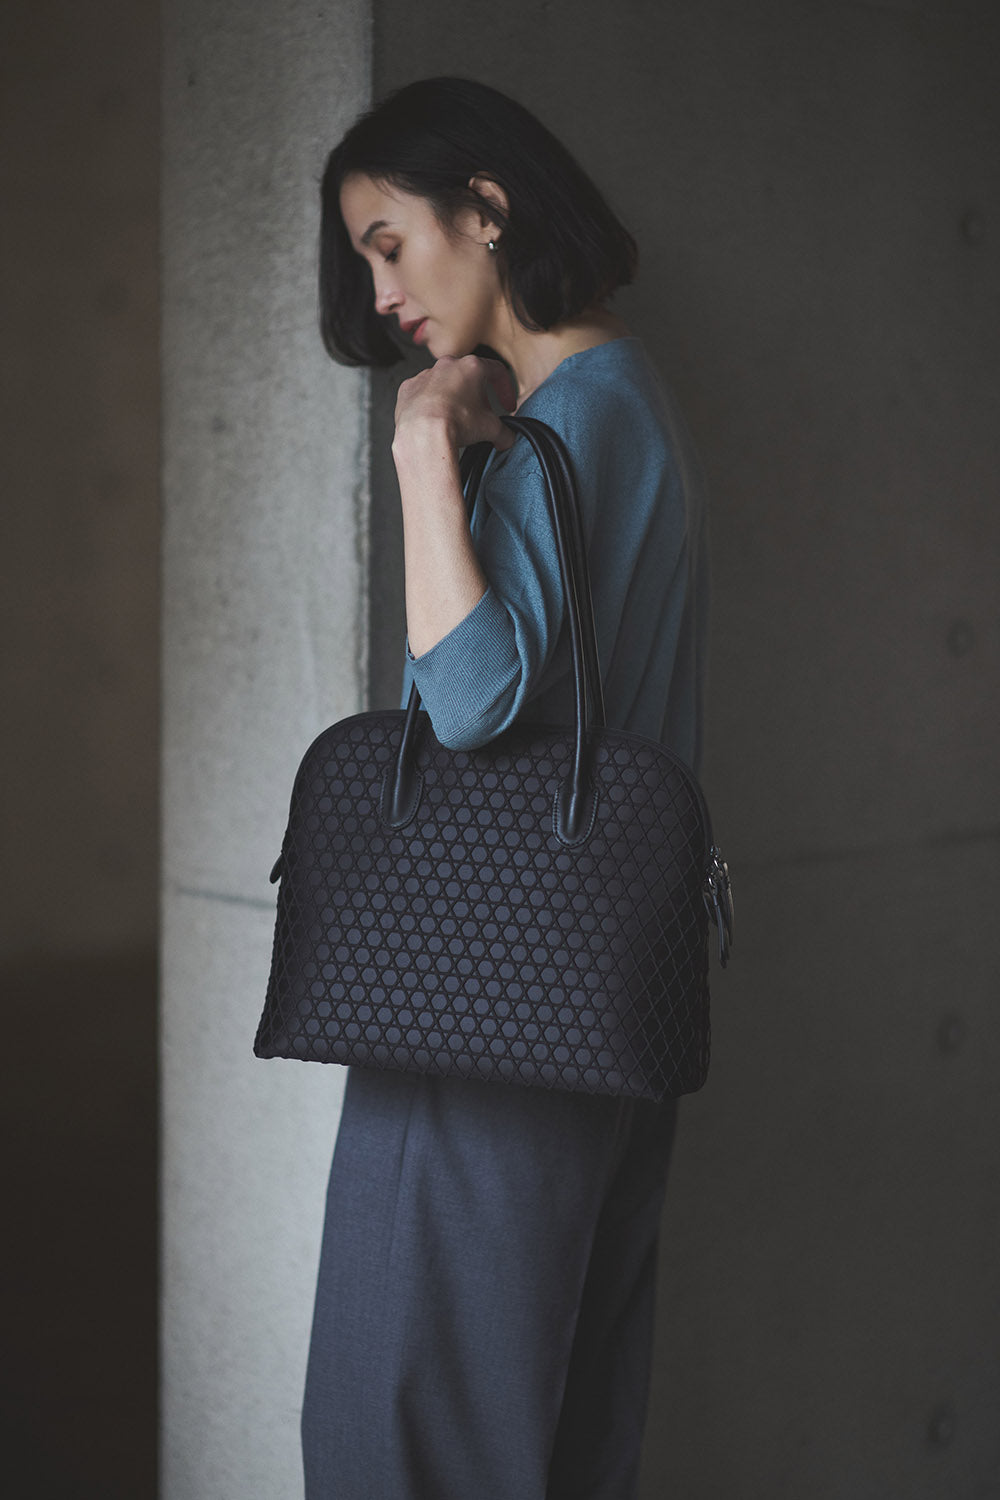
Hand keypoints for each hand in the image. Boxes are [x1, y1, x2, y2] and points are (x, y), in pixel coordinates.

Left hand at [393, 355, 516, 453]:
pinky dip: (431, 405)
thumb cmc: (454, 424)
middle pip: (469, 378)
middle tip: (480, 417)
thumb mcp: (491, 429)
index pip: (497, 372)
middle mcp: (447, 365)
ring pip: (445, 384)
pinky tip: (436, 421)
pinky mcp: (409, 388)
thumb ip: (504, 432)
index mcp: (472, 367)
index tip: (506, 405)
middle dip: (478, 397)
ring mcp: (426, 375)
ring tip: (456, 421)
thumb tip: (506, 439)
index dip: (505, 390)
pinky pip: (424, 394)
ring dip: (454, 400)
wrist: (423, 434)